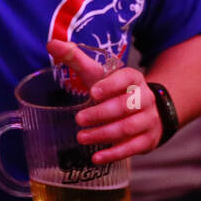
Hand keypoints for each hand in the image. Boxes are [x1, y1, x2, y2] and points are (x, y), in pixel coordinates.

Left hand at [47, 39, 160, 163]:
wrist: (147, 111)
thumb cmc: (114, 91)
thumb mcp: (98, 74)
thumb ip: (76, 59)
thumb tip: (52, 43)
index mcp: (133, 79)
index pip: (125, 79)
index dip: (110, 85)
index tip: (92, 92)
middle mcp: (144, 98)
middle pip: (125, 106)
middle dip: (101, 114)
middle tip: (79, 119)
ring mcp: (148, 120)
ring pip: (128, 128)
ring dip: (104, 134)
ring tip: (81, 137)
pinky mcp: (148, 140)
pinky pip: (133, 148)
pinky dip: (114, 154)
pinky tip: (97, 158)